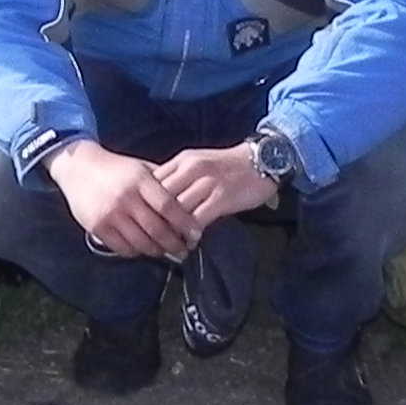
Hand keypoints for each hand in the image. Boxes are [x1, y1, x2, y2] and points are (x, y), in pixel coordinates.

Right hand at [48, 142, 198, 260]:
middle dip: (175, 243)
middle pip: (157, 229)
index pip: (169, 206)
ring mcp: (110, 214)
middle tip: (185, 250)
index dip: (185, 223)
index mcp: (140, 180)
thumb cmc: (115, 168)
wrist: (78, 167)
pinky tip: (144, 249)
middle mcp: (126, 198)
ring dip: (158, 251)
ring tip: (167, 252)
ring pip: (141, 242)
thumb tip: (189, 202)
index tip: (196, 234)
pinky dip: (137, 252)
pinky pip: (123, 248)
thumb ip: (162, 183)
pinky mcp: (98, 227)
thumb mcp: (140, 168)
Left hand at [155, 142, 280, 230]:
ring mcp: (207, 182)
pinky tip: (191, 242)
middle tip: (153, 238)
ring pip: (178, 209)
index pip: (153, 182)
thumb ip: (180, 178)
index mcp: (182, 161)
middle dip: (156, 219)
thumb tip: (159, 199)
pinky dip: (192, 233)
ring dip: (172, 230)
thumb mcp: (199, 163)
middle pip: (161, 197)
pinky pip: (199, 218)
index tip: (144, 221)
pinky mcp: (221, 197)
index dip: (146, 203)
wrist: (261, 159)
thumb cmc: (229, 165)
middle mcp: (191, 169)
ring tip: (170, 245)